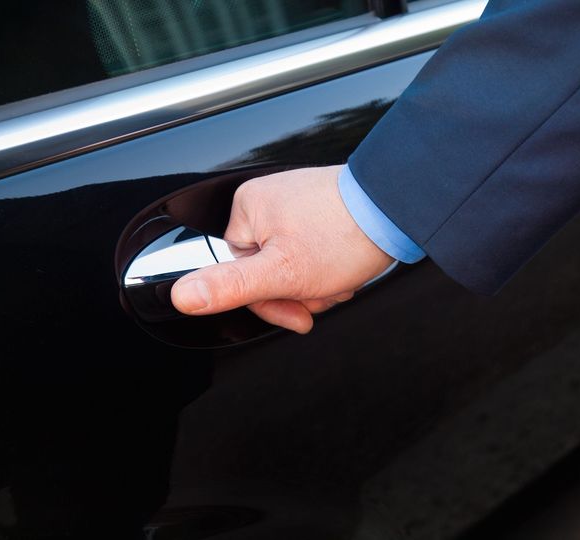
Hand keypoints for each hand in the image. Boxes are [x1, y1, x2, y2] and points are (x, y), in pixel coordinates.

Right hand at [171, 165, 393, 333]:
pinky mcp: (320, 210)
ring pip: (294, 264)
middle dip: (299, 291)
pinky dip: (329, 267)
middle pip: (269, 270)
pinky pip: (313, 250)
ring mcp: (296, 204)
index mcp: (248, 210)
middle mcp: (269, 201)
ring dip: (318, 283)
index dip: (271, 301)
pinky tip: (346, 268)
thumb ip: (229, 287)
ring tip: (340, 277)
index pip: (240, 273)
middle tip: (326, 291)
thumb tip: (182, 297)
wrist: (397, 209)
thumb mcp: (281, 272)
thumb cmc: (343, 235)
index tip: (299, 311)